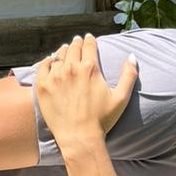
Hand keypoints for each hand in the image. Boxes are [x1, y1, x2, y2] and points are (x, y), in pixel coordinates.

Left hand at [34, 34, 137, 149]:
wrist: (79, 137)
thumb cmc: (101, 120)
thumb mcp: (121, 97)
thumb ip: (129, 75)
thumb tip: (132, 56)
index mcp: (90, 68)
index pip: (89, 46)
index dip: (89, 40)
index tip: (89, 38)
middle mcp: (71, 68)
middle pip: (73, 48)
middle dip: (76, 43)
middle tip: (77, 41)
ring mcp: (55, 77)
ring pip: (58, 56)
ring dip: (63, 51)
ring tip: (64, 50)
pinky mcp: (43, 86)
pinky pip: (43, 67)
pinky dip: (47, 61)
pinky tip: (50, 61)